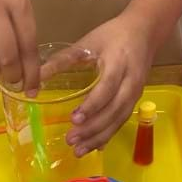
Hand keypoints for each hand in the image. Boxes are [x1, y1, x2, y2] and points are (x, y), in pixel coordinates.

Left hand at [63, 14, 153, 156]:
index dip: (91, 106)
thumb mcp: (88, 42)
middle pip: (114, 110)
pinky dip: (108, 135)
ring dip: (99, 137)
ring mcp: (136, 93)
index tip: (73, 119)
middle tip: (71, 140)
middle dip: (93, 128)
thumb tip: (36, 77)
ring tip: (79, 150)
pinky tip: (95, 147)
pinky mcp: (135, 100)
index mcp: (119, 64)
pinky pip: (122, 120)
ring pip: (119, 119)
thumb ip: (63, 60)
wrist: (145, 31)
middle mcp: (131, 82)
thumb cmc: (113, 35)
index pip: (106, 89)